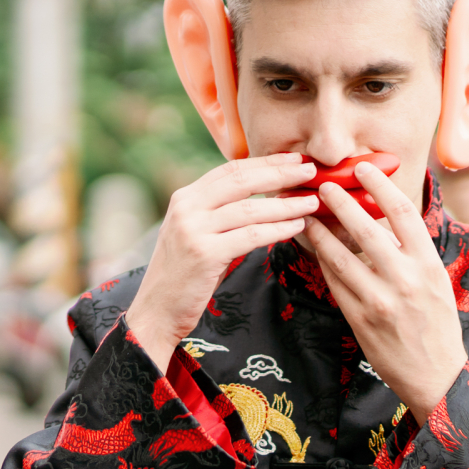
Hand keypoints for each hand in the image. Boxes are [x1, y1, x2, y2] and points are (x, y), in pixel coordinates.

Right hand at [123, 155, 319, 370]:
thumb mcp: (195, 233)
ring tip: (312, 202)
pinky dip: (278, 229)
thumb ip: (218, 213)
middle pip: (242, 181)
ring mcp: (193, 229)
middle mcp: (186, 207)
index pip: (231, 169)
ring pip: (251, 208)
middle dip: (280, 173)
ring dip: (286, 205)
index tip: (294, 158)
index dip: (266, 162)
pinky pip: (251, 235)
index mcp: (185, 197)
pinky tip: (297, 227)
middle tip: (310, 170)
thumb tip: (261, 197)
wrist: (157, 310)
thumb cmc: (184, 275)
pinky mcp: (204, 253)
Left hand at [301, 161, 466, 418]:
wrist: (435, 375)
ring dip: (320, 233)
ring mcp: (381, 301)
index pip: (402, 213)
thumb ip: (412, 251)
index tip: (362, 168)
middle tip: (323, 186)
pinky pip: (335, 283)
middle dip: (340, 203)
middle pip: (366, 229)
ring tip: (306, 216)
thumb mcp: (436, 281)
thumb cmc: (436, 323)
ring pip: (341, 257)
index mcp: (428, 264)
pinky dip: (322, 263)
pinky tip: (313, 249)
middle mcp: (406, 280)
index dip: (379, 186)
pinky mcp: (360, 319)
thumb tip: (383, 217)